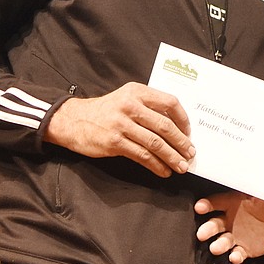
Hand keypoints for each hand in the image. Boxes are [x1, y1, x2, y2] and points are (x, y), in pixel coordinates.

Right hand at [45, 82, 193, 176]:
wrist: (73, 120)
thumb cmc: (105, 110)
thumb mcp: (126, 98)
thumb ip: (148, 106)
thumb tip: (176, 126)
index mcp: (137, 92)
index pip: (170, 102)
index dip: (183, 119)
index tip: (189, 132)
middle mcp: (130, 106)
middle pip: (165, 126)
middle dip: (181, 142)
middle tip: (190, 153)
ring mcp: (122, 124)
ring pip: (155, 143)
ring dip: (172, 157)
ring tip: (181, 166)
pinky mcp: (114, 142)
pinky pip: (142, 155)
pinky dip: (156, 165)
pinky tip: (163, 171)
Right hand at [195, 193, 263, 263]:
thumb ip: (259, 186)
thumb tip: (258, 172)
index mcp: (232, 203)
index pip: (216, 203)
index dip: (207, 205)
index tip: (199, 207)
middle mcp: (229, 220)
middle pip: (214, 225)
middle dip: (207, 230)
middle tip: (201, 234)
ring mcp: (235, 235)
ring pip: (223, 241)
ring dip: (218, 245)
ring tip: (215, 248)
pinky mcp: (243, 249)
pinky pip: (238, 253)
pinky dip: (235, 256)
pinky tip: (234, 257)